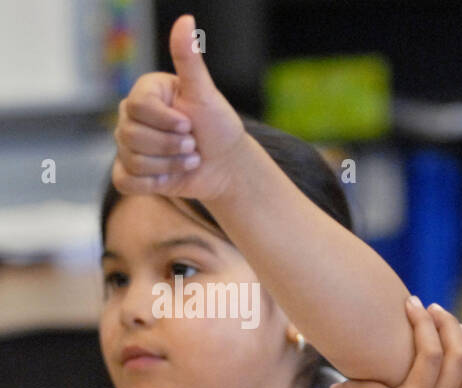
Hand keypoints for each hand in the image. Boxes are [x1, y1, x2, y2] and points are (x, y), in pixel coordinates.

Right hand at [112, 14, 247, 200]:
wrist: (226, 165)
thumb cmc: (217, 126)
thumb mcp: (206, 93)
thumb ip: (190, 60)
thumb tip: (186, 20)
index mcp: (144, 93)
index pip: (138, 108)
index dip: (167, 122)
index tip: (190, 124)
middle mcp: (130, 116)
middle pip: (131, 136)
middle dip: (172, 146)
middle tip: (194, 146)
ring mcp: (128, 145)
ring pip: (132, 160)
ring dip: (170, 165)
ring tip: (189, 159)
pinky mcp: (130, 172)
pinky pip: (126, 181)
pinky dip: (153, 183)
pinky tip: (172, 177)